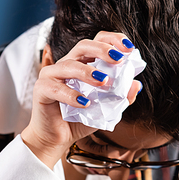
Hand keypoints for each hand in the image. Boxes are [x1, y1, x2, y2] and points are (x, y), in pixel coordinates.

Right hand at [21, 32, 140, 168]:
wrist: (58, 139)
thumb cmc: (79, 120)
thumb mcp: (106, 110)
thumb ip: (121, 98)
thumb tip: (137, 84)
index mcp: (82, 63)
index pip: (97, 42)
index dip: (113, 40)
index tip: (129, 49)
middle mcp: (66, 64)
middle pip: (83, 46)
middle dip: (102, 50)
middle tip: (118, 59)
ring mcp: (51, 75)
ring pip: (69, 65)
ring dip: (88, 72)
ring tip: (104, 82)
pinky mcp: (41, 89)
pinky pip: (56, 88)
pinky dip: (72, 95)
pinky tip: (85, 103)